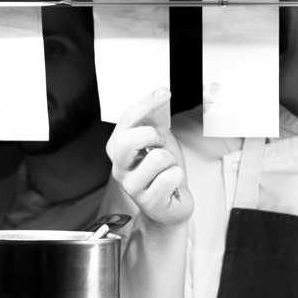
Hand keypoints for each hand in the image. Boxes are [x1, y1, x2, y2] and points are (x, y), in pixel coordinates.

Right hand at [105, 88, 193, 227]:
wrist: (170, 206)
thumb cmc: (162, 172)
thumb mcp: (158, 142)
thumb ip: (153, 123)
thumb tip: (159, 96)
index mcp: (118, 149)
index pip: (127, 120)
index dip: (146, 103)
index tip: (164, 91)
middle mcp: (119, 168)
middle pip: (128, 140)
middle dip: (153, 136)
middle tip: (161, 144)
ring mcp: (132, 187)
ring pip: (158, 158)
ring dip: (172, 160)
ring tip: (168, 169)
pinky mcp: (149, 201)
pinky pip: (170, 177)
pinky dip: (178, 176)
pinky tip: (172, 184)